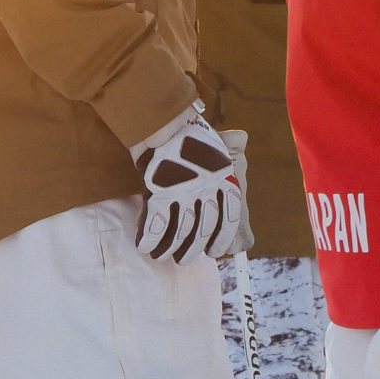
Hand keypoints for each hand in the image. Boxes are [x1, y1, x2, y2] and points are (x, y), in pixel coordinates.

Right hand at [130, 106, 244, 262]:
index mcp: (225, 178)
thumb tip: (234, 160)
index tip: (216, 251)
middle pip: (205, 227)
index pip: (230, 215)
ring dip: (170, 247)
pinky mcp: (159, 189)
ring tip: (163, 257)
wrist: (164, 118)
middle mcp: (208, 187)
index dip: (223, 237)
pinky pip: (156, 222)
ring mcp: (184, 189)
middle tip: (185, 259)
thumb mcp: (216, 146)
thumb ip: (223, 163)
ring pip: (181, 228)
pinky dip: (150, 238)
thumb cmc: (188, 133)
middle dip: (194, 248)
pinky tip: (145, 247)